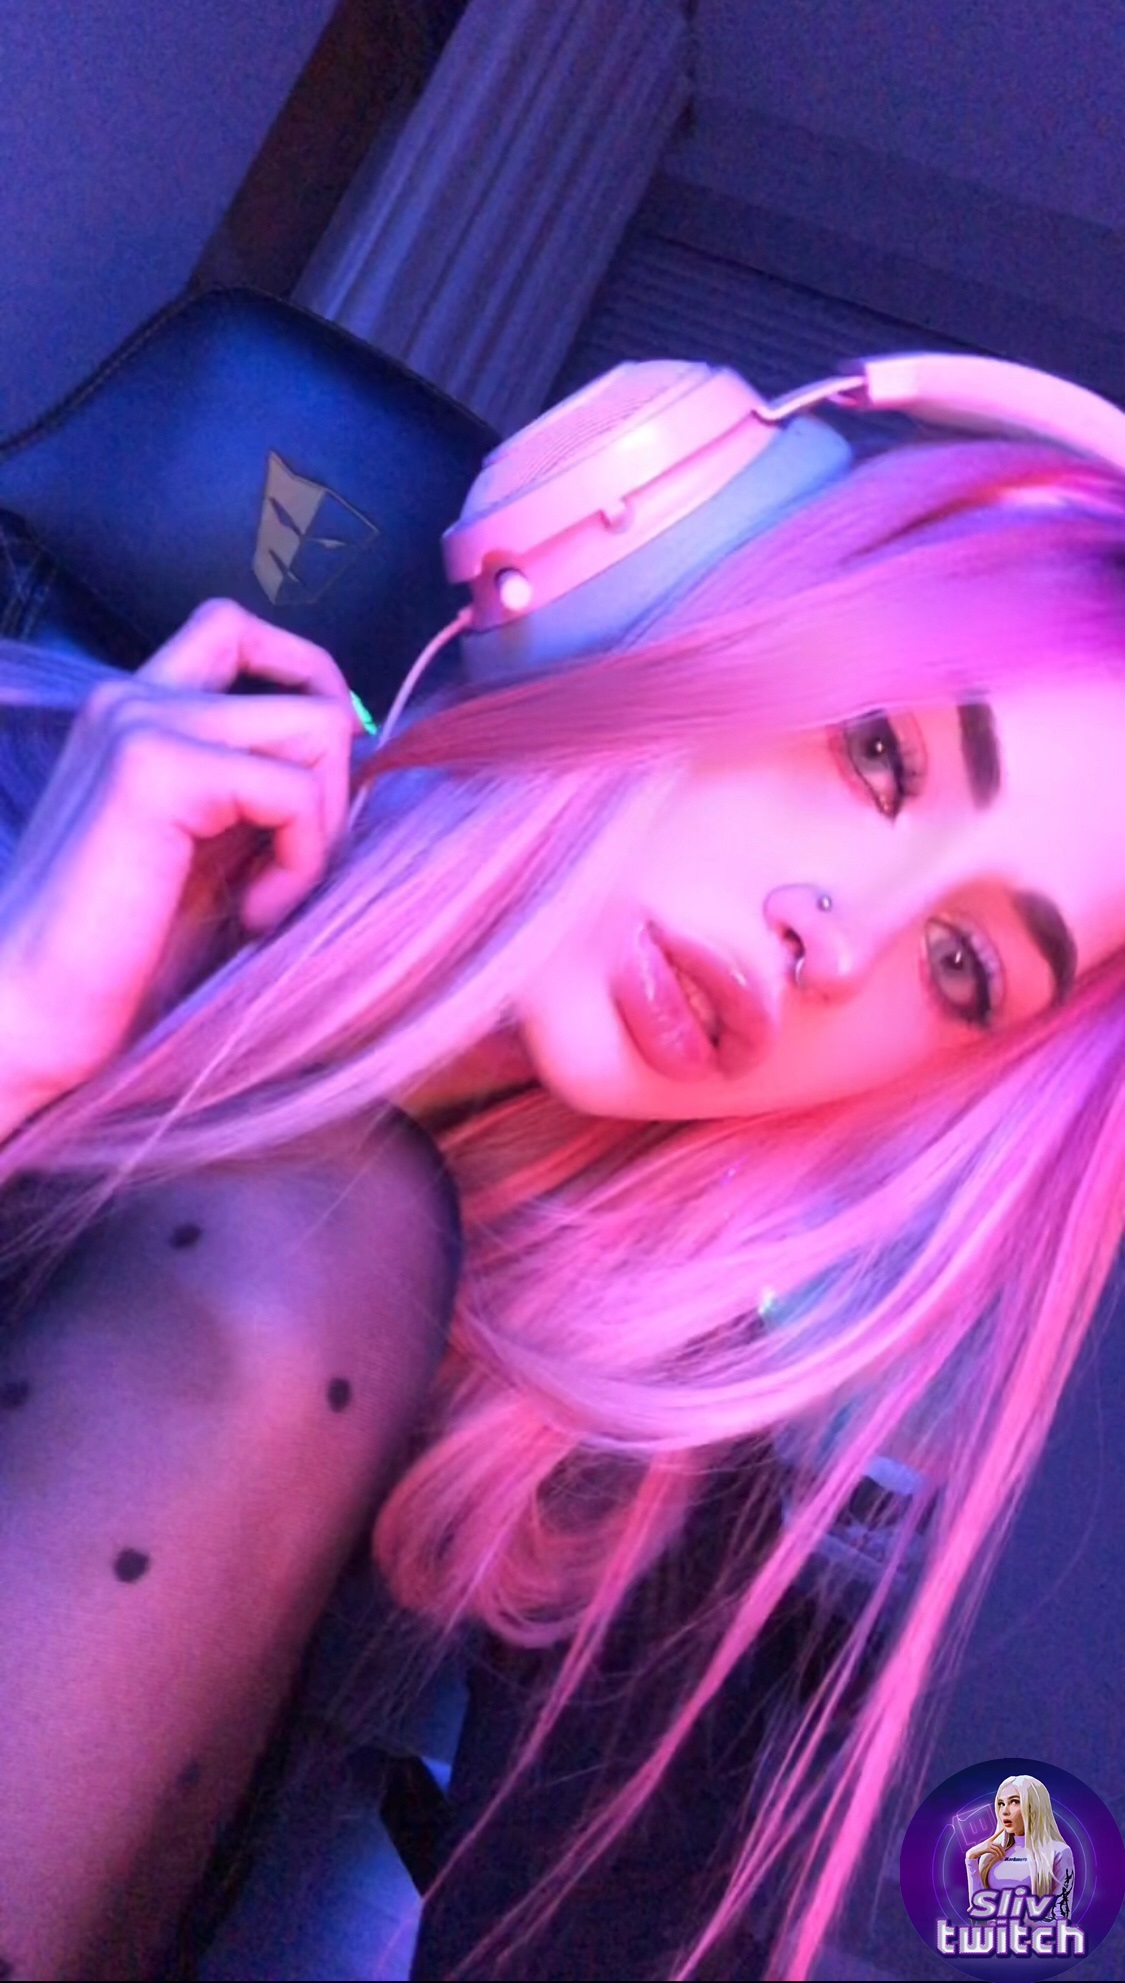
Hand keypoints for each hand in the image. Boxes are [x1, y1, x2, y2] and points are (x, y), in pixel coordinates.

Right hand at [0, 599, 361, 1123]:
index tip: (315, 793)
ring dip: (320, 828)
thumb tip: (353, 748)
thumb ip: (258, 792)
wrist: (29, 1014)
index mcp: (135, 712)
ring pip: (318, 727)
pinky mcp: (154, 766)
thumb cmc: (119, 955)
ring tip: (266, 898)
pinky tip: (252, 914)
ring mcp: (139, 722)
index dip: (311, 689)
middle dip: (333, 788)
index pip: (239, 632)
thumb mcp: (210, 852)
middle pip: (307, 689)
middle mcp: (132, 697)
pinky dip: (300, 862)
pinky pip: (295, 789)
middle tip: (290, 870)